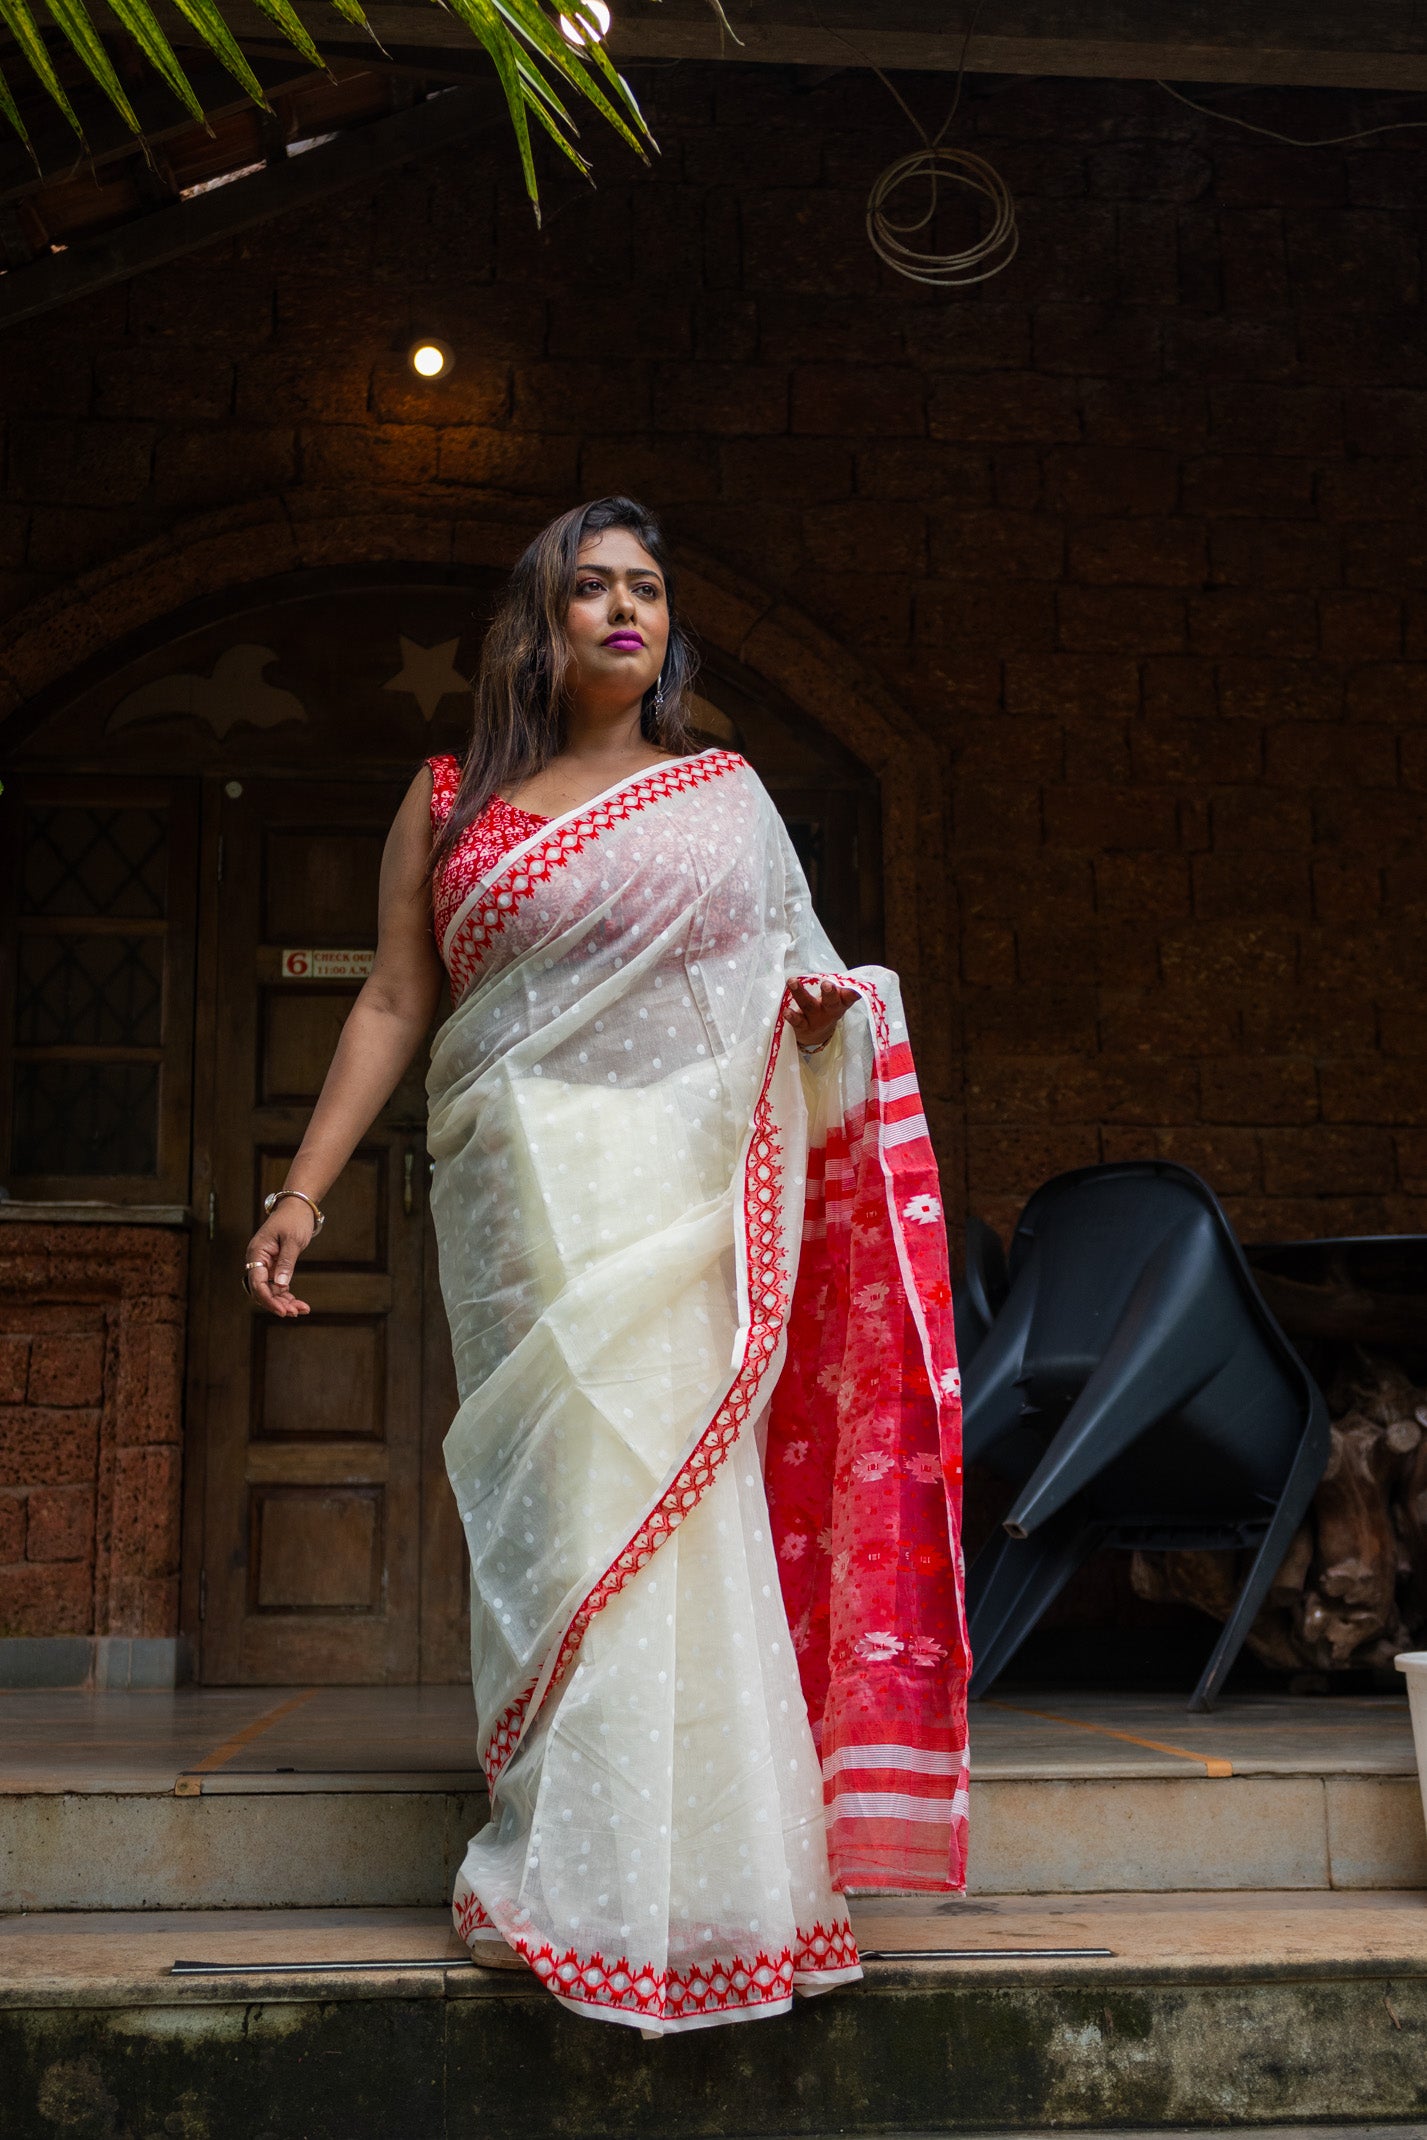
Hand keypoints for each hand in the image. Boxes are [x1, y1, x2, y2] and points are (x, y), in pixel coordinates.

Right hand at [243, 1202, 315, 1317]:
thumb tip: (281, 1285)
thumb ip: (286, 1262)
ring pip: (270, 1290)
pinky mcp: (274, 1266)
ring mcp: (265, 1264)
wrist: (298, 1207)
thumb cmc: (294, 1219)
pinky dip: (287, 1295)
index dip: (269, 1299)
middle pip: (262, 1290)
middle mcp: (257, 1261)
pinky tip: (299, 1304)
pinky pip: (277, 1285)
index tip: (284, 1311)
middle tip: (295, 1312)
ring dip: (284, 1302)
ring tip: (301, 1310)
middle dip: (277, 1303)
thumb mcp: (293, 1241)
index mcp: (256, 1253)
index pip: (257, 1283)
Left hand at [786, 976, 859, 1051]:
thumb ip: (838, 987)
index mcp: (841, 1003)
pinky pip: (797, 1022)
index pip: (849, 997)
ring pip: (809, 1006)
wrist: (816, 1035)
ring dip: (801, 994)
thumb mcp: (836, 999)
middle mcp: (830, 1012)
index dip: (853, 993)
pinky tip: (786, 1011)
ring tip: (793, 982)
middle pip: (831, 1002)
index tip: (856, 989)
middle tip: (827, 984)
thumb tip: (840, 968)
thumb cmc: (826, 1008)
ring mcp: (816, 1020)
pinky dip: (792, 1017)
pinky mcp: (803, 1027)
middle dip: (829, 993)